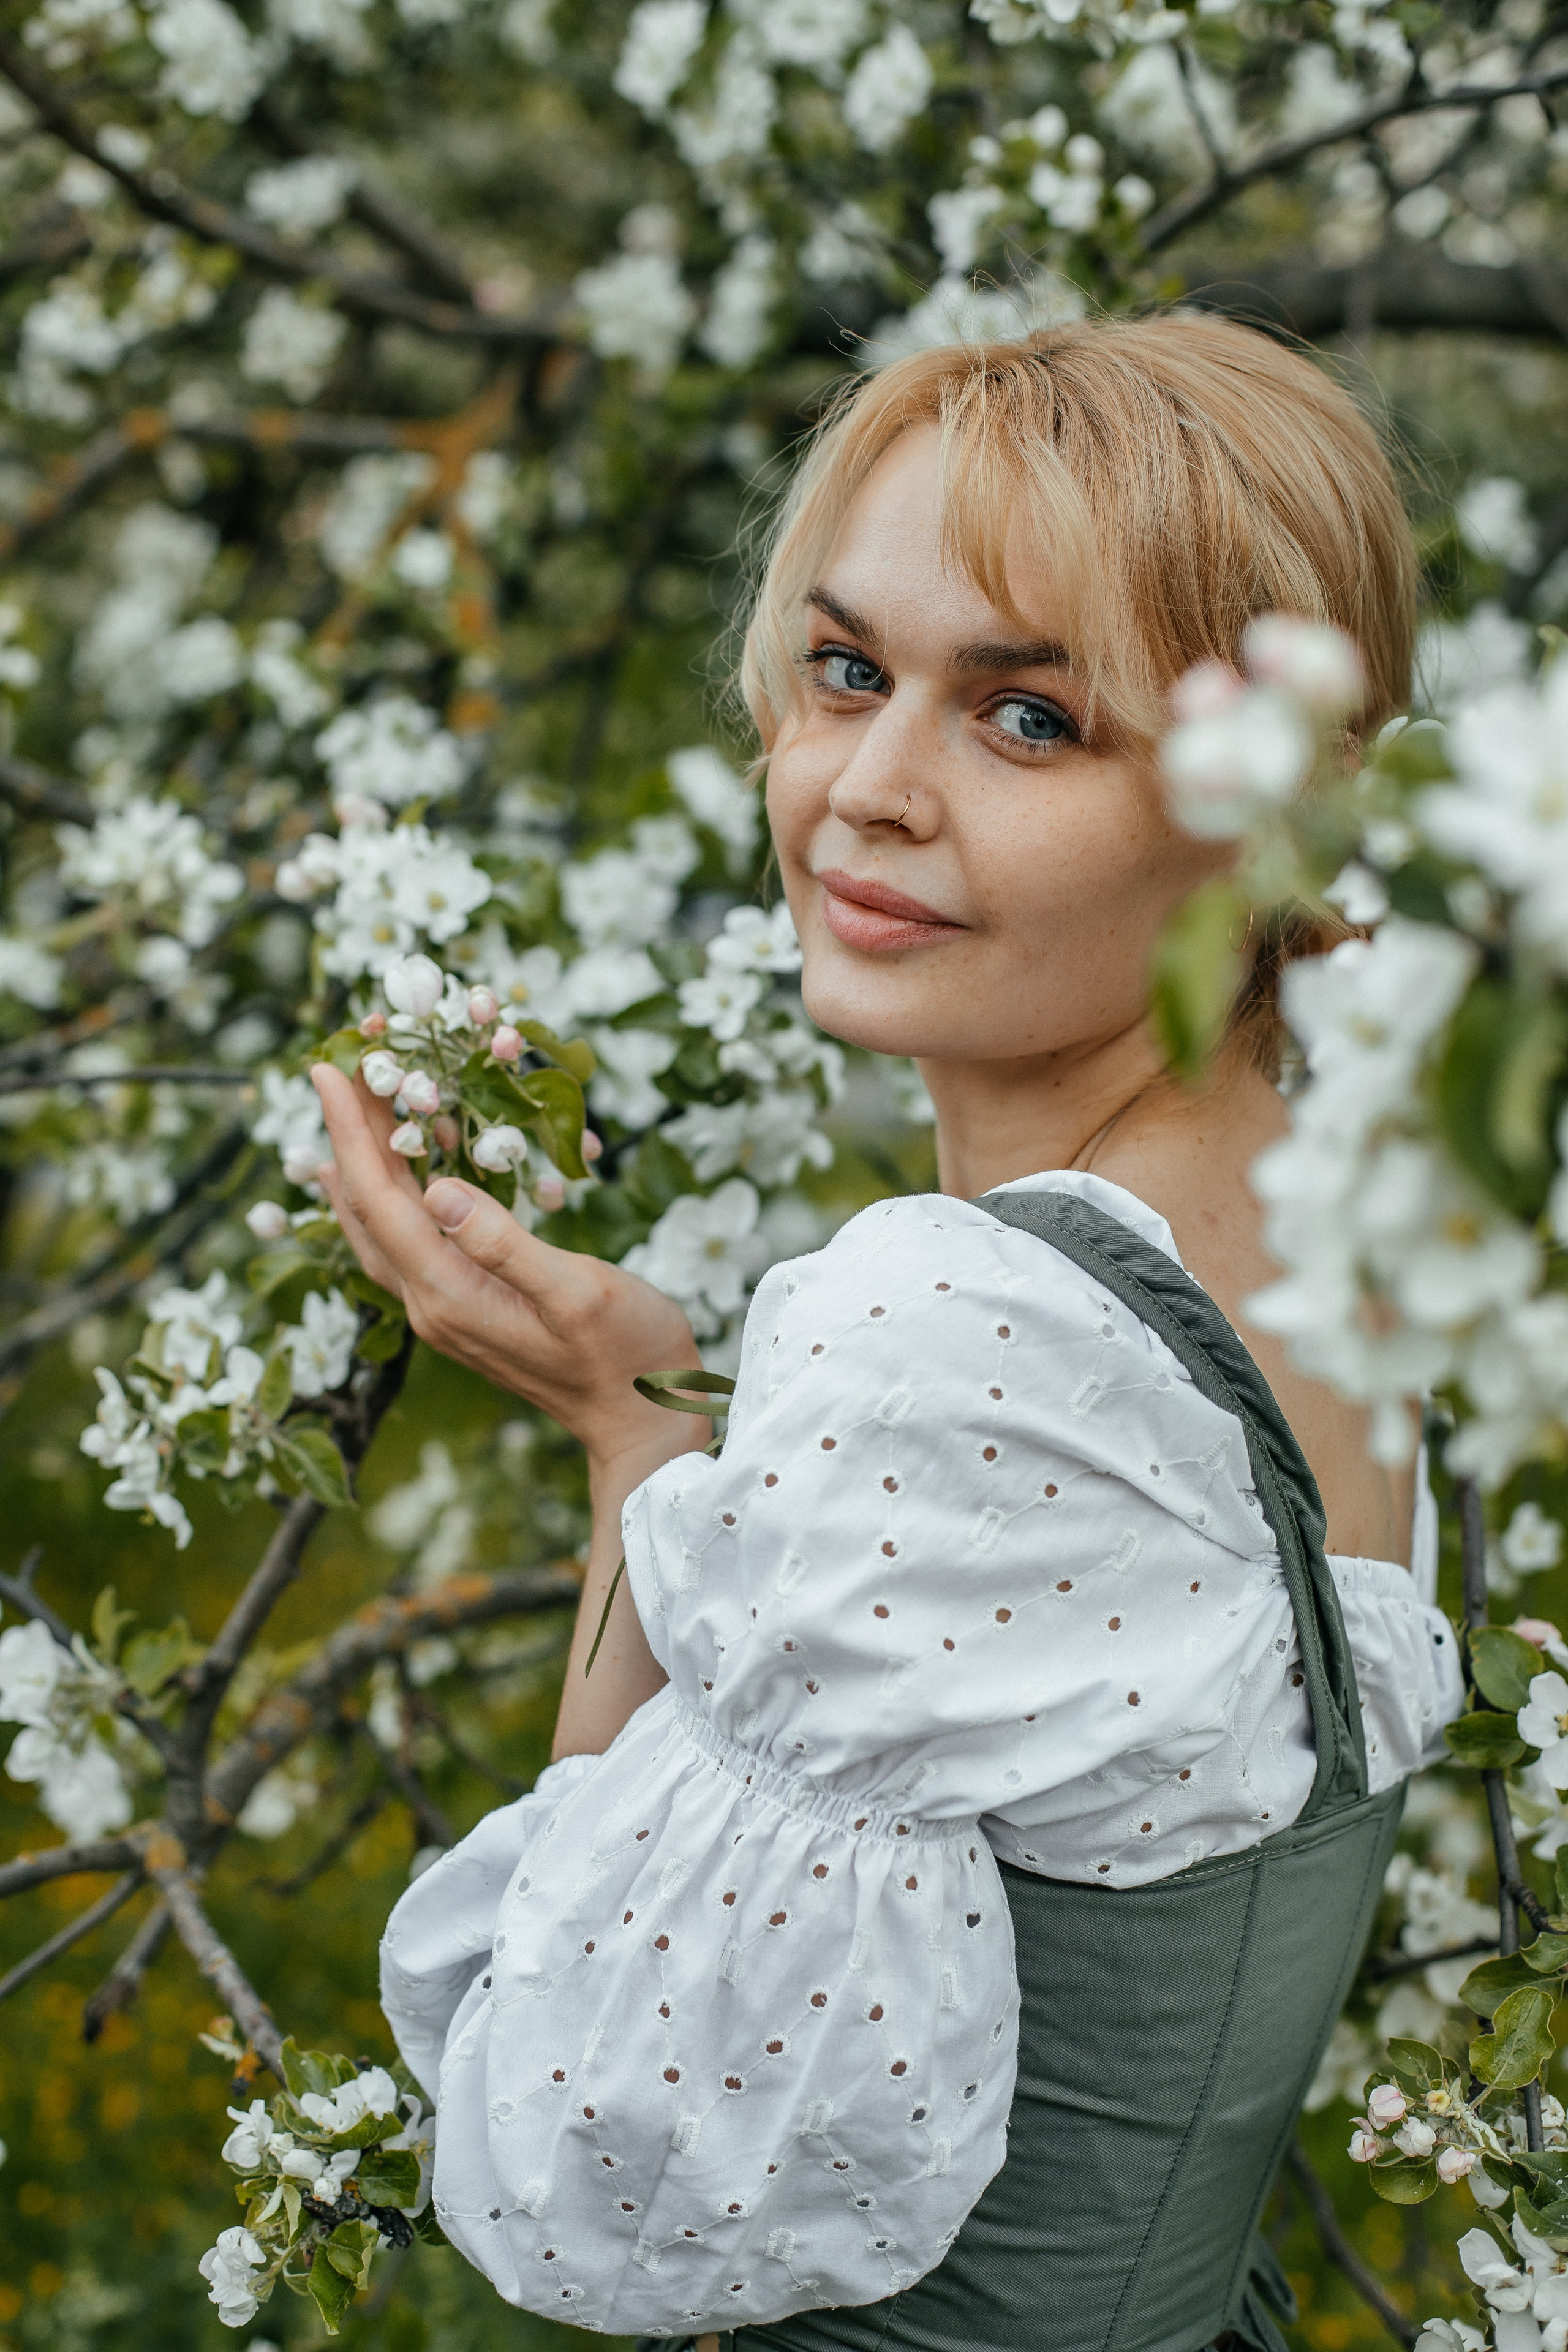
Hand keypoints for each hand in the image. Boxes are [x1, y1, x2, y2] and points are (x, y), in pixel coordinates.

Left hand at [309, 1064, 703, 1466]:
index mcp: (450, 1295)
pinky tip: (398, 1171)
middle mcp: (431, 1305)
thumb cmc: (626, 1355)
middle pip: (366, 1209)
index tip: (326, 1068)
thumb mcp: (578, 1293)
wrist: (641, 1421)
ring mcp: (443, 1311)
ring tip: (352, 1107)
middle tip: (340, 1065)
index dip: (348, 1132)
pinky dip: (393, 1194)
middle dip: (346, 1135)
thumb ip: (505, 1245)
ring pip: (379, 1227)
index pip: (380, 1201)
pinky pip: (407, 1242)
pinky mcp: (463, 1309)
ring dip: (363, 1164)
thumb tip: (438, 1188)